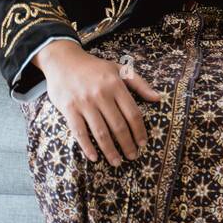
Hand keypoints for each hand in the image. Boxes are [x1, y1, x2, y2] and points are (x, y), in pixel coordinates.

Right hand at [37, 43, 162, 166]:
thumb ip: (140, 84)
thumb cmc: (95, 67)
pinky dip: (87, 146)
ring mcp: (84, 102)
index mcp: (116, 85)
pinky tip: (94, 157)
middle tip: (133, 156)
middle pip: (118, 125)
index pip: (132, 113)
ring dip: (110, 150)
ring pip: (100, 132)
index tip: (143, 143)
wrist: (63, 60)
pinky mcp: (69, 109)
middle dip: (127, 144)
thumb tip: (158, 98)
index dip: (139, 130)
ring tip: (117, 162)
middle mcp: (101, 94)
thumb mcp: (119, 69)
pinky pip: (79, 132)